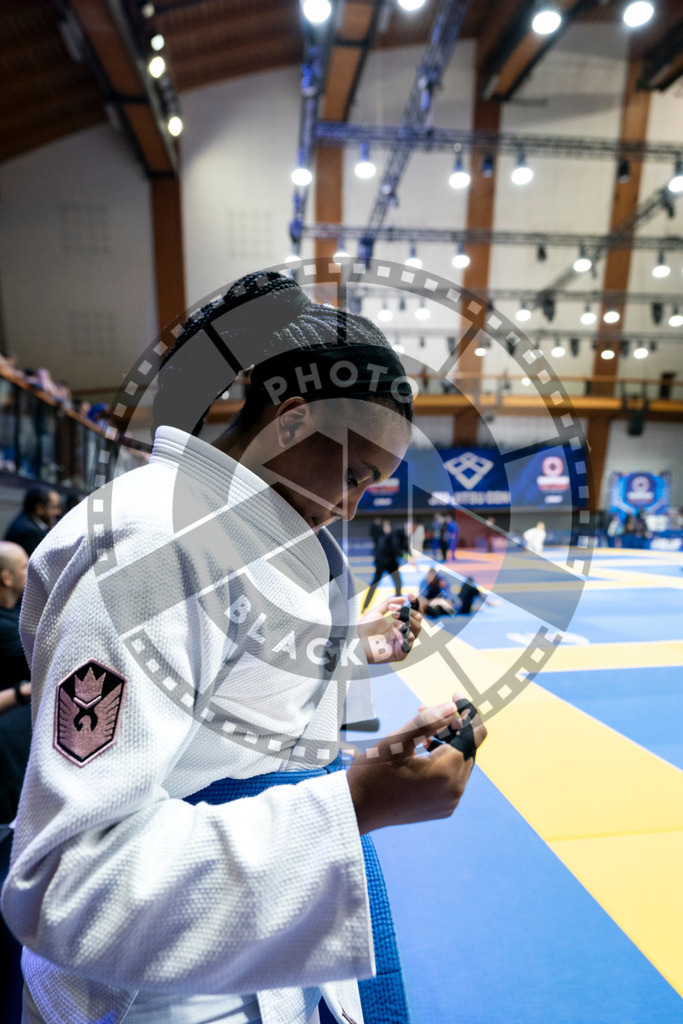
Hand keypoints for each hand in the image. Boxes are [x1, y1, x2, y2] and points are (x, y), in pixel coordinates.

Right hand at [346, 695, 487, 833]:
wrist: (356, 810)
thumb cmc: (372, 774)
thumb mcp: (397, 742)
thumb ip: (428, 721)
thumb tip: (453, 708)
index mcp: (446, 774)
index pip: (474, 736)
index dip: (468, 713)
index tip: (455, 697)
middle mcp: (454, 791)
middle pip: (466, 748)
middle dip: (451, 726)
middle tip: (424, 708)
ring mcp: (449, 803)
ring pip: (459, 762)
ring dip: (445, 742)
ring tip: (421, 731)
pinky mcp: (442, 808)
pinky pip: (452, 778)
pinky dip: (443, 760)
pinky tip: (423, 750)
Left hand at [357, 594, 421, 663]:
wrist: (357, 641)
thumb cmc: (365, 629)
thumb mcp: (377, 612)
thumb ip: (389, 602)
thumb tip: (404, 598)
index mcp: (398, 624)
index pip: (413, 613)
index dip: (414, 603)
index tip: (410, 594)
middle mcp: (403, 634)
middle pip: (418, 620)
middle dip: (409, 612)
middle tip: (394, 611)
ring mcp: (403, 643)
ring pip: (417, 629)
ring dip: (407, 620)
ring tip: (393, 619)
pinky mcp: (401, 653)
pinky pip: (411, 640)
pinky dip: (405, 632)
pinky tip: (396, 628)